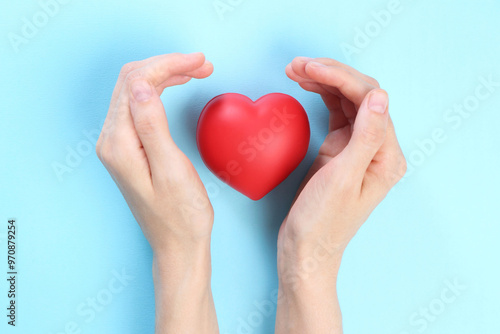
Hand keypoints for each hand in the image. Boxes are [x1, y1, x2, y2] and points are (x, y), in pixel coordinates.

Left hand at [96, 52, 217, 332]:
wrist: (177, 245)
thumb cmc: (181, 215)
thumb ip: (152, 125)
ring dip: (165, 75)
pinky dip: (160, 91)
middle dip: (167, 65)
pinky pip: (140, 107)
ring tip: (196, 70)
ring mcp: (119, 144)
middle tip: (202, 63)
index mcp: (119, 143)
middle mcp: (112, 140)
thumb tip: (142, 84)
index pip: (135, 83)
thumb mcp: (171, 169)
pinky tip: (177, 88)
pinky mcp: (130, 149)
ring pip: (136, 92)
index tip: (200, 63)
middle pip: (132, 82)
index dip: (167, 65)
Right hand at [275, 57, 406, 332]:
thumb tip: (379, 97)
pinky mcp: (339, 151)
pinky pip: (335, 114)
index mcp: (385, 156)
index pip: (369, 100)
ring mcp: (357, 148)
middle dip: (330, 74)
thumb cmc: (321, 223)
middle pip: (359, 95)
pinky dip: (320, 97)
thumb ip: (365, 138)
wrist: (305, 250)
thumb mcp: (342, 180)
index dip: (340, 78)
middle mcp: (376, 149)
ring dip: (323, 81)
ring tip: (295, 70)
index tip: (309, 69)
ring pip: (346, 101)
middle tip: (297, 65)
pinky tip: (305, 87)